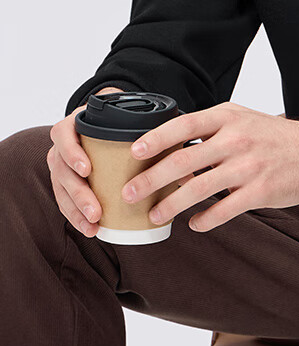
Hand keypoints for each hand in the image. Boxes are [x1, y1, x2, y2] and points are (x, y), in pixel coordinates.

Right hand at [48, 90, 199, 237]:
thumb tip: (190, 171)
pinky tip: (90, 229)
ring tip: (93, 226)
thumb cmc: (124, 120)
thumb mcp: (135, 121)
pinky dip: (75, 215)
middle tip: (96, 211)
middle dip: (78, 193)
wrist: (110, 117)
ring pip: (60, 187)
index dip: (72, 152)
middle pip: (60, 169)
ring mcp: (62, 162)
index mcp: (78, 122)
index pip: (64, 134)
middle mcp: (65, 142)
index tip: (88, 170)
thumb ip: (156, 137)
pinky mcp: (66, 179)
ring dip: (75, 210)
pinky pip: (64, 199)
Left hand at [120, 102, 298, 231]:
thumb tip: (170, 152)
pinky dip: (204, 220)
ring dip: (171, 206)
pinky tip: (194, 224)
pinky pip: (223, 210)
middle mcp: (236, 139)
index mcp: (228, 117)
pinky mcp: (261, 191)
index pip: (184, 125)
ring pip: (198, 190)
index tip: (133, 152)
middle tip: (129, 194)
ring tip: (155, 216)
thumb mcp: (242, 121)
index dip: (156, 138)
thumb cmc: (274, 137)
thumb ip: (210, 132)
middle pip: (183, 161)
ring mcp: (249, 166)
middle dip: (151, 180)